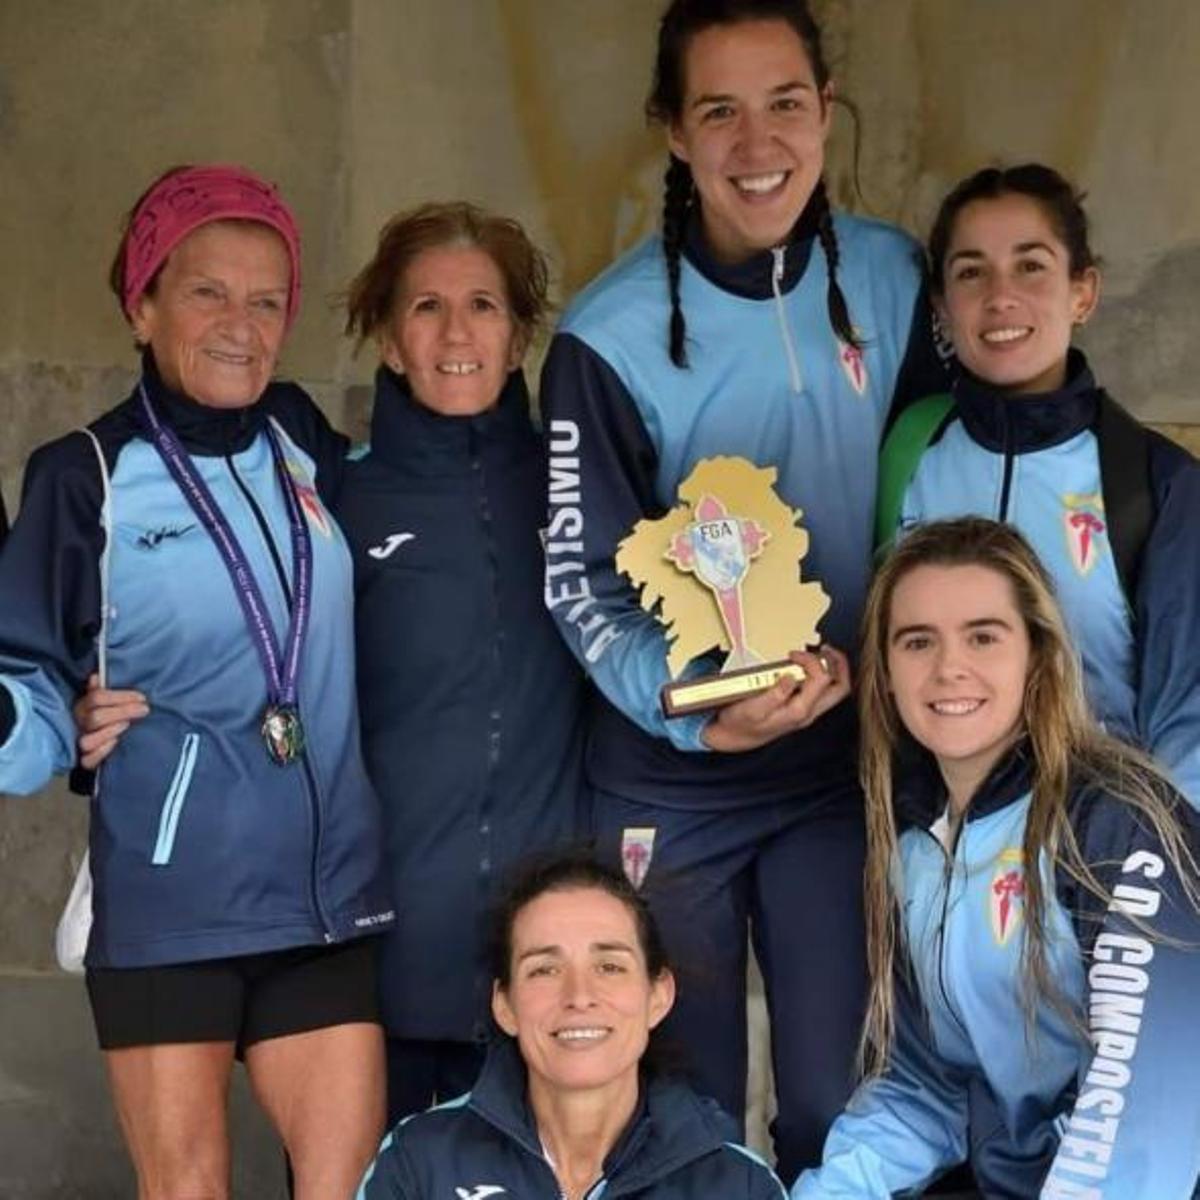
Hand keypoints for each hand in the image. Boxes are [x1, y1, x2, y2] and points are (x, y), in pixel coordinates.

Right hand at [74, 673, 148, 769]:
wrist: (92, 743)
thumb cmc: (102, 716)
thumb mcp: (100, 702)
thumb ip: (99, 690)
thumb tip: (96, 676)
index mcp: (82, 706)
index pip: (97, 697)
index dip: (121, 696)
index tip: (142, 698)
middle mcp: (79, 724)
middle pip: (96, 717)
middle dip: (123, 712)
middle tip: (144, 710)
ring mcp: (80, 742)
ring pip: (88, 740)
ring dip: (110, 731)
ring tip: (127, 725)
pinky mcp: (84, 760)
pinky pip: (88, 760)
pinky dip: (102, 752)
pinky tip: (116, 742)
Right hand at [701, 646, 850, 753]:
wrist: (735, 737)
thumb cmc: (741, 723)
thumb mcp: (752, 709)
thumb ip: (774, 695)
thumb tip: (791, 677)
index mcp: (799, 711)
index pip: (821, 680)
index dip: (812, 661)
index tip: (793, 654)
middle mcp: (808, 713)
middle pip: (840, 688)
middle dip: (838, 664)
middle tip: (826, 648)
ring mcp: (808, 711)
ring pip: (835, 690)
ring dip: (833, 668)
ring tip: (821, 653)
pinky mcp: (803, 708)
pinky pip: (824, 691)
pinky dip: (823, 674)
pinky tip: (810, 665)